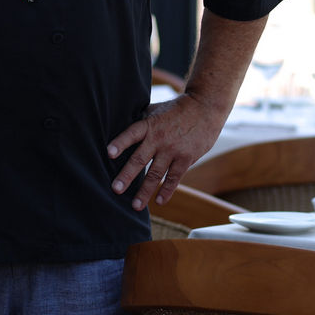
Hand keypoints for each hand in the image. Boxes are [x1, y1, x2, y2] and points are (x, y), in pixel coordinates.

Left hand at [106, 94, 225, 211]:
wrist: (205, 108)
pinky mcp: (186, 159)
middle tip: (116, 189)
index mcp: (149, 125)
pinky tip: (159, 202)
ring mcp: (173, 150)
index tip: (109, 153)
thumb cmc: (176, 109)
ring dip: (145, 191)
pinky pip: (174, 178)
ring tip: (136, 206)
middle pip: (140, 159)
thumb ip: (141, 122)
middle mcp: (159, 138)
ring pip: (156, 174)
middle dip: (127, 175)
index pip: (131, 134)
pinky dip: (166, 191)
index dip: (120, 143)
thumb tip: (120, 127)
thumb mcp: (156, 110)